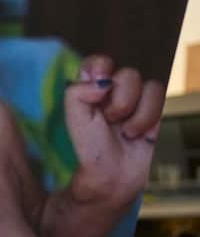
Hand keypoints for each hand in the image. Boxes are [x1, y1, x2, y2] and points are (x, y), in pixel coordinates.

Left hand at [65, 55, 164, 207]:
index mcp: (93, 88)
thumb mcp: (74, 119)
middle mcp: (117, 90)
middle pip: (128, 74)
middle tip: (111, 119)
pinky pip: (162, 101)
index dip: (100, 67)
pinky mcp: (158, 110)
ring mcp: (139, 100)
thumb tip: (103, 80)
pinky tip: (141, 135)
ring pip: (150, 86)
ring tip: (126, 132)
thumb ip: (77, 93)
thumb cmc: (91, 147)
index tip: (98, 82)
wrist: (114, 174)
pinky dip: (149, 120)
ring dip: (136, 114)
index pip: (99, 62)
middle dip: (120, 101)